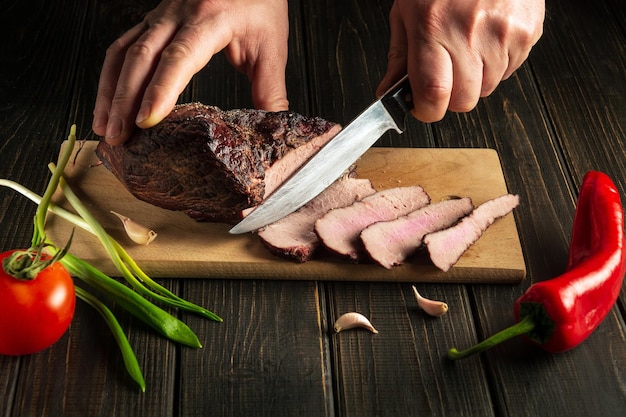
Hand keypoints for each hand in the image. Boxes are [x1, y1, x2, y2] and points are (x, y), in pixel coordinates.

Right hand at [93, 0, 289, 144]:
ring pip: (124, 51)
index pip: (179, 57)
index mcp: (211, 19)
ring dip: (110, 91)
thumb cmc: (261, 4)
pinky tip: (107, 102)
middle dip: (125, 99)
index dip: (160, 90)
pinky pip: (122, 46)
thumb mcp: (272, 47)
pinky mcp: (153, 21)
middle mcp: (179, 14)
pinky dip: (111, 76)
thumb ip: (271, 90)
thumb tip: (271, 130)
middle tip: (119, 137)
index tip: (146, 121)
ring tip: (105, 128)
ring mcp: (161, 16)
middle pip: (142, 57)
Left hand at [377, 0, 544, 121]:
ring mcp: (503, 33)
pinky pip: (511, 70)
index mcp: (433, 27)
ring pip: (488, 88)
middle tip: (445, 74)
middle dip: (451, 96)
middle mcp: (470, 32)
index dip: (426, 110)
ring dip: (476, 79)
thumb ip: (399, 57)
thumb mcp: (407, 11)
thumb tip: (388, 93)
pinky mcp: (527, 32)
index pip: (433, 93)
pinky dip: (498, 63)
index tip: (422, 107)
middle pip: (464, 101)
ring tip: (468, 46)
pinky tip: (488, 37)